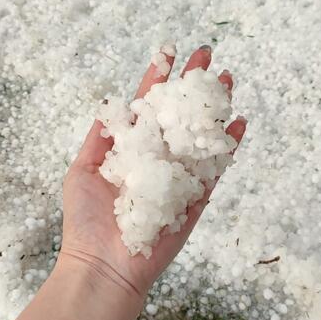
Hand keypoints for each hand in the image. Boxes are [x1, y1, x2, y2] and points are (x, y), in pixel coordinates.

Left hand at [59, 45, 246, 297]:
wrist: (102, 265)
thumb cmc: (86, 221)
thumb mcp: (83, 169)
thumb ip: (101, 138)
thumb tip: (113, 105)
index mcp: (128, 150)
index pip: (145, 108)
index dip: (156, 80)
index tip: (168, 54)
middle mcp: (155, 160)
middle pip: (177, 115)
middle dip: (191, 85)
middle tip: (207, 55)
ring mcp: (176, 178)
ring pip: (199, 136)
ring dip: (213, 107)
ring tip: (226, 79)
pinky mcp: (193, 201)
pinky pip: (214, 170)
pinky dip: (227, 148)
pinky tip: (238, 124)